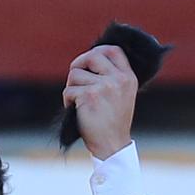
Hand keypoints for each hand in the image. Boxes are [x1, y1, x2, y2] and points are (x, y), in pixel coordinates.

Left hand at [62, 45, 138, 159]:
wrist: (112, 145)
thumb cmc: (113, 123)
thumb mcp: (122, 95)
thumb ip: (112, 77)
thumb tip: (89, 59)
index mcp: (128, 77)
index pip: (113, 50)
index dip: (97, 51)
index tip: (88, 62)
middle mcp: (118, 79)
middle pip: (92, 56)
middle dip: (78, 64)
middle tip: (75, 78)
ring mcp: (104, 87)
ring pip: (75, 74)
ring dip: (71, 87)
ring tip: (76, 101)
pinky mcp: (89, 96)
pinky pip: (69, 90)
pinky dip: (67, 100)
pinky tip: (74, 110)